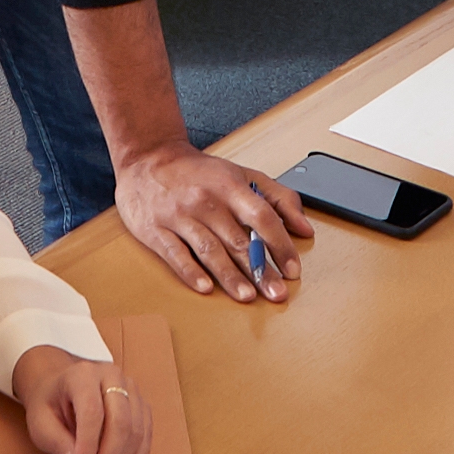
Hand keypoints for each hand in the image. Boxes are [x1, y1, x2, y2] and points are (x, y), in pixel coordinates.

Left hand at [13, 344, 152, 453]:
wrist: (61, 386)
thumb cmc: (49, 402)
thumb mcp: (40, 423)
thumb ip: (58, 443)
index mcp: (83, 375)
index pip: (92, 412)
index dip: (88, 446)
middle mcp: (112, 376)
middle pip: (121, 421)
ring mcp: (130, 389)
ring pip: (137, 430)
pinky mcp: (140, 404)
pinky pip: (146, 434)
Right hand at [115, 141, 307, 304]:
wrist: (148, 158)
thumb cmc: (199, 172)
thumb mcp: (242, 174)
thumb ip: (278, 198)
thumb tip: (305, 228)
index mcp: (230, 186)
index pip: (262, 217)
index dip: (280, 244)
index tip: (292, 268)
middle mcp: (206, 201)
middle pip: (238, 241)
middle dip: (260, 270)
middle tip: (276, 293)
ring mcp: (179, 216)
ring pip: (209, 251)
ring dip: (230, 276)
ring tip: (247, 296)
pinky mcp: (155, 230)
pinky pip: (175, 254)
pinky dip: (191, 272)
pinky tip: (205, 287)